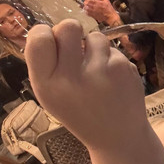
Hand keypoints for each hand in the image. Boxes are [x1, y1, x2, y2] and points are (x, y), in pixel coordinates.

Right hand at [26, 20, 163, 163]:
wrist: (118, 136)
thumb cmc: (79, 112)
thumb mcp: (51, 96)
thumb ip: (45, 65)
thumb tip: (49, 29)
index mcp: (48, 84)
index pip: (39, 39)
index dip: (44, 32)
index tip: (51, 39)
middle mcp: (73, 76)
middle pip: (68, 27)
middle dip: (71, 32)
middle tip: (75, 48)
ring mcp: (101, 71)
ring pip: (94, 36)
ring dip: (94, 47)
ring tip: (96, 69)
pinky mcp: (124, 68)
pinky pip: (113, 49)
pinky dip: (111, 59)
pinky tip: (112, 79)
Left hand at [83, 0, 119, 24]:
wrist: (110, 16)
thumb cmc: (109, 9)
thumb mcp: (107, 1)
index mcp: (97, 3)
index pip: (89, 0)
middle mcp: (94, 7)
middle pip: (86, 4)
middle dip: (85, 2)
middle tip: (85, 2)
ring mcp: (93, 12)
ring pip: (86, 8)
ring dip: (85, 7)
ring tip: (85, 6)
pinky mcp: (93, 16)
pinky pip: (87, 13)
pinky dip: (86, 11)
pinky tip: (87, 10)